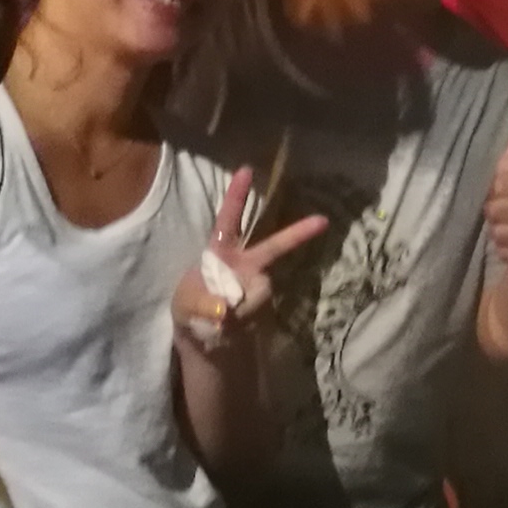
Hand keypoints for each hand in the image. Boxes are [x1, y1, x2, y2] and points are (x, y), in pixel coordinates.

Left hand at [171, 168, 328, 348]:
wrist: (203, 337)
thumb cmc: (191, 309)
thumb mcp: (184, 306)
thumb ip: (201, 305)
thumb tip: (224, 308)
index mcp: (220, 252)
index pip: (229, 220)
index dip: (236, 196)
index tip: (246, 170)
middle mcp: (245, 263)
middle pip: (274, 246)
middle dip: (298, 233)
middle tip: (322, 221)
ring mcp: (257, 284)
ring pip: (261, 291)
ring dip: (241, 308)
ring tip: (220, 321)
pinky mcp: (263, 304)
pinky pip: (257, 311)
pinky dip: (242, 322)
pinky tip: (228, 327)